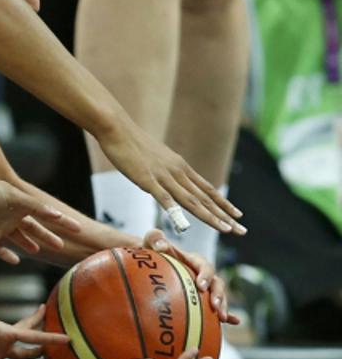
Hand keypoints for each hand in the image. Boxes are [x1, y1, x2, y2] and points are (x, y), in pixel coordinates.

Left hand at [0, 173, 81, 263]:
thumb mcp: (10, 196)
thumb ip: (33, 206)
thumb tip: (57, 214)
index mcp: (19, 205)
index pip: (45, 215)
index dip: (62, 222)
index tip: (79, 229)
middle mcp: (11, 217)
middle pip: (34, 230)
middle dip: (48, 237)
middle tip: (62, 245)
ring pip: (18, 240)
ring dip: (28, 244)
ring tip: (38, 249)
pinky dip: (7, 255)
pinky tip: (15, 260)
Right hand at [96, 118, 244, 235]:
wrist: (117, 128)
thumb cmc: (131, 142)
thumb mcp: (155, 157)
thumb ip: (163, 171)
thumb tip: (165, 183)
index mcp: (179, 166)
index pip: (206, 189)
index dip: (223, 203)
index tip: (237, 215)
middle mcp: (177, 172)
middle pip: (204, 197)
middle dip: (224, 215)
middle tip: (242, 231)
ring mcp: (163, 176)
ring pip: (190, 200)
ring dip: (210, 216)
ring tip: (226, 229)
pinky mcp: (146, 179)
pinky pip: (163, 197)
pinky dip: (175, 211)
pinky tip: (184, 224)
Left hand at [142, 230, 239, 324]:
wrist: (154, 265)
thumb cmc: (153, 252)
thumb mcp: (152, 243)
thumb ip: (155, 239)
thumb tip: (162, 245)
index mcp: (194, 260)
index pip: (204, 266)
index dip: (205, 275)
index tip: (200, 286)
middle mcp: (203, 274)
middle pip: (216, 282)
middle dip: (218, 294)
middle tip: (214, 305)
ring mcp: (205, 287)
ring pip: (219, 295)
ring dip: (223, 305)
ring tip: (222, 317)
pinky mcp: (205, 298)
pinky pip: (218, 307)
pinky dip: (228, 313)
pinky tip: (234, 321)